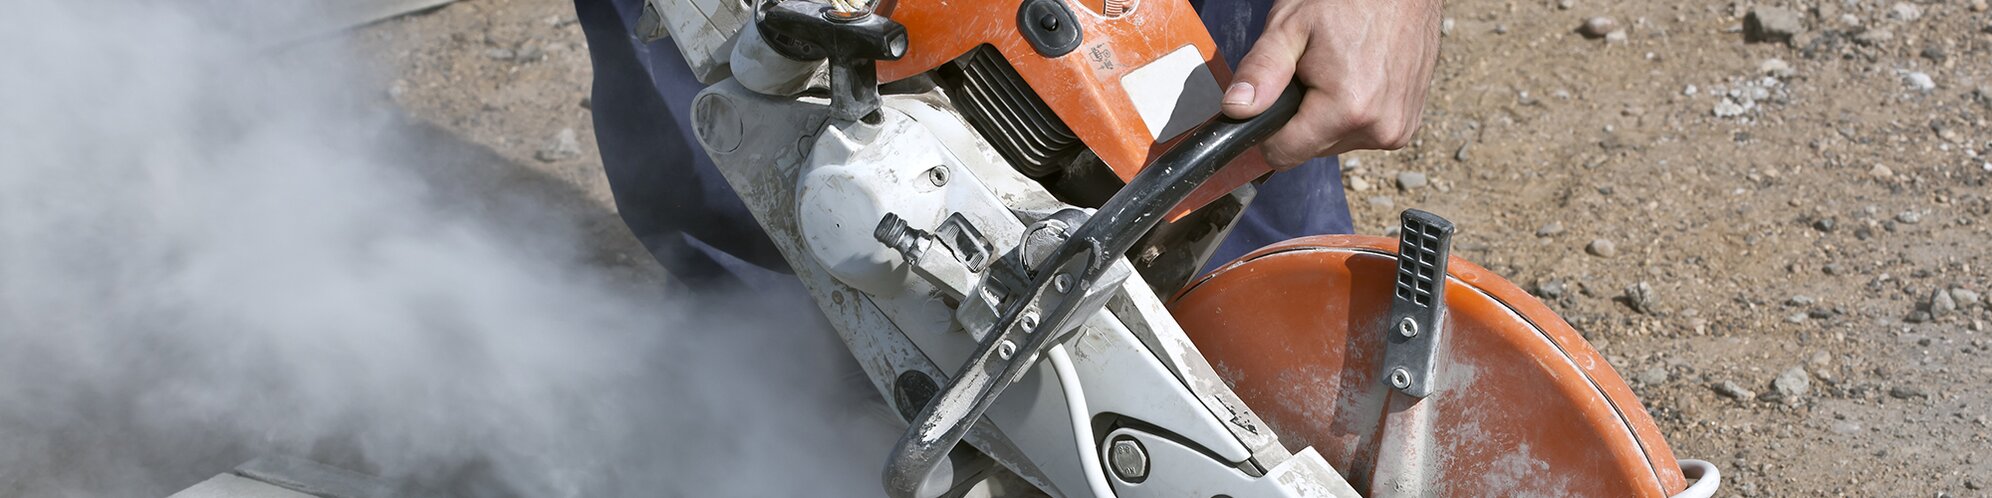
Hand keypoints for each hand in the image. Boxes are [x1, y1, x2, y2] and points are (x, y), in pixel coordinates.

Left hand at [1220, 0, 1443, 168]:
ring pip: (1333, 143)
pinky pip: (1360, 134)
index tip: (1273, 99)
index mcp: (1347, 110)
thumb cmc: (1349, 1)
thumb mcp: (1290, 28)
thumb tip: (1236, 110)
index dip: (1267, 130)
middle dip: (1300, 117)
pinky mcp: (1407, 127)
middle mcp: (1378, 129)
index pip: (1283, 154)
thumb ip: (1261, 71)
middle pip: (1309, 149)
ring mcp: (1396, 130)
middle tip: (1312, 71)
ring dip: (1326, 117)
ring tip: (1338, 71)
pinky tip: (1358, 79)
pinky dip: (1351, 115)